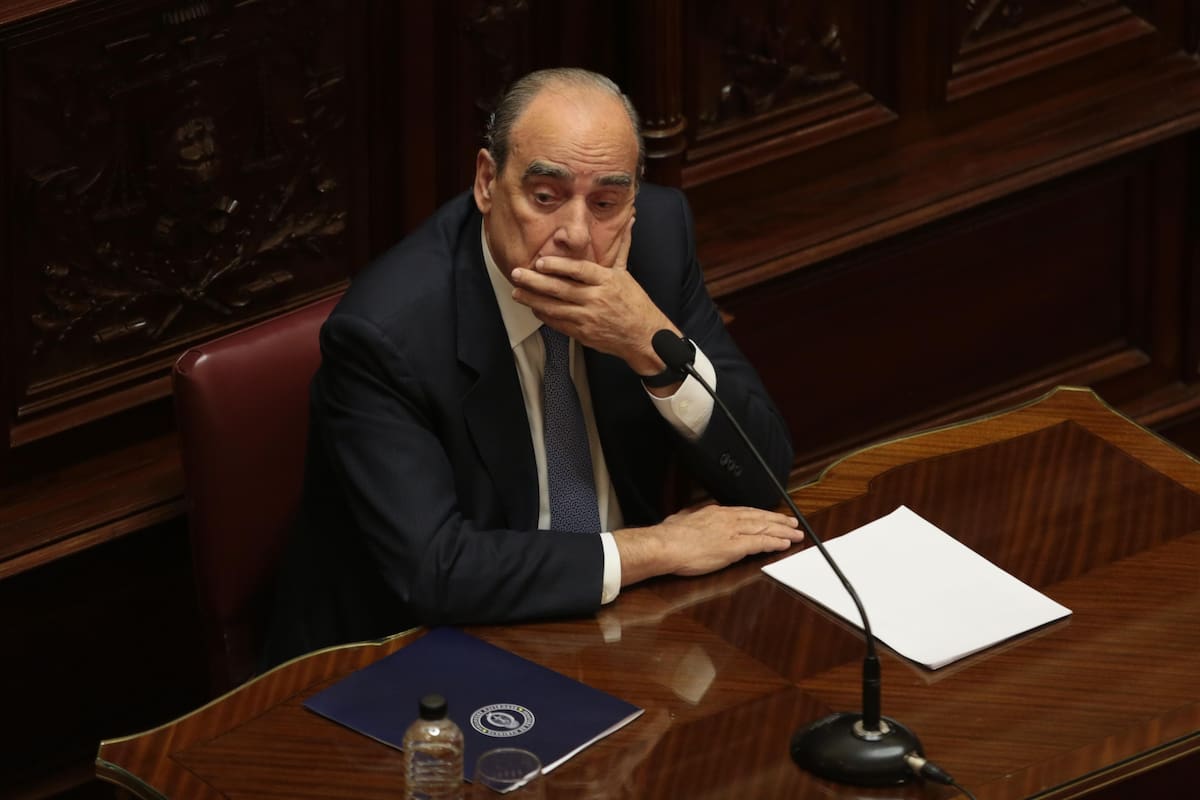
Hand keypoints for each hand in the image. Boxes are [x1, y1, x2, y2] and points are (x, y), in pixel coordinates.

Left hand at [509, 216, 676, 374]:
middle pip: (561, 289)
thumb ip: (621, 247)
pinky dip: (545, 315)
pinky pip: (559, 323)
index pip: (579, 270)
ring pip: (555, 308)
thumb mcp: (626, 273)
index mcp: (607, 281)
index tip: (540, 262)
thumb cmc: (634, 303)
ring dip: (533, 300)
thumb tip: (630, 220)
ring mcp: (589, 318)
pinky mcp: (584, 333)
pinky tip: (533, 307)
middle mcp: (596, 299)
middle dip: (535, 282)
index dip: (558, 266)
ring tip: (517, 292)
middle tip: (517, 274)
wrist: (644, 336)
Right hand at [613, 504, 802, 585]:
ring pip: (764, 528)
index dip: (760, 513)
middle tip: (793, 522)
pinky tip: (785, 544)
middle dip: (778, 520)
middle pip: (759, 517)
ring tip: (796, 533)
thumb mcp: (682, 518)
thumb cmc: (669, 536)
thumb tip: (692, 515)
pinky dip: (774, 542)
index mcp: (715, 512)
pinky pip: (760, 543)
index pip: (744, 511)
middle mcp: (727, 519)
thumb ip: (692, 517)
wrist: (665, 545)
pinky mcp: (734, 547)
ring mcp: (732, 532)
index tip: (769, 515)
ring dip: (782, 531)